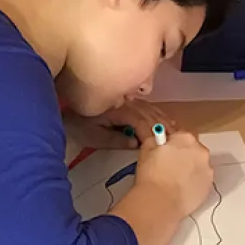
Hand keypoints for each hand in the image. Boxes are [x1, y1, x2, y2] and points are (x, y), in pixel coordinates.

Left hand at [63, 99, 178, 149]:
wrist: (68, 113)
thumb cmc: (80, 126)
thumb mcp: (95, 137)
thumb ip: (115, 140)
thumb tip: (136, 142)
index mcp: (120, 111)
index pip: (143, 122)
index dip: (155, 133)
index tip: (165, 144)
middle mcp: (126, 103)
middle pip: (150, 113)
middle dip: (163, 126)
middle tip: (177, 139)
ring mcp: (127, 100)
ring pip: (150, 108)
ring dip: (163, 119)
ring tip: (174, 130)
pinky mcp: (126, 100)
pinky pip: (146, 105)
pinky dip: (157, 113)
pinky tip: (163, 119)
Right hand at [135, 130, 212, 216]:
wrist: (159, 202)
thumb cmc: (151, 175)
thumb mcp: (147, 149)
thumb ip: (155, 139)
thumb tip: (159, 139)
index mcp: (186, 138)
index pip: (181, 135)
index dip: (172, 144)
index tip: (166, 152)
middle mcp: (200, 151)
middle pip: (193, 149)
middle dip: (184, 156)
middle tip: (170, 167)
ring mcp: (207, 169)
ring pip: (199, 165)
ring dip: (190, 169)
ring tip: (175, 181)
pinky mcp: (209, 185)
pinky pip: (202, 180)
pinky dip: (194, 183)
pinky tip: (182, 189)